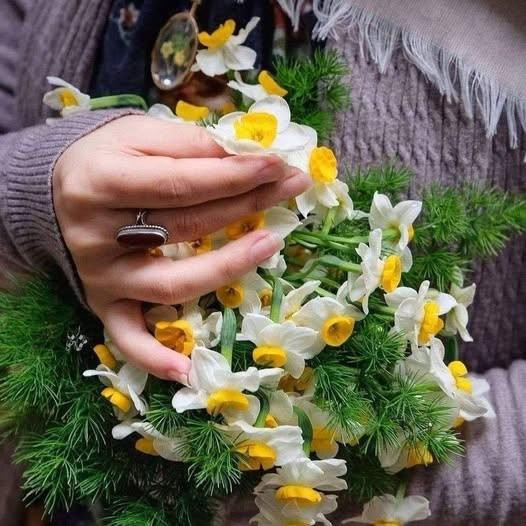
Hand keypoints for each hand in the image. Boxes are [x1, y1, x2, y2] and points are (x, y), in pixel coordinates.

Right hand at [53, 115, 309, 382]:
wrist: (51, 192)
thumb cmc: (105, 159)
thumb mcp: (138, 135)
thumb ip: (190, 145)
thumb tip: (247, 158)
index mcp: (102, 180)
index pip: (183, 183)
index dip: (234, 176)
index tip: (279, 166)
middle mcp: (97, 234)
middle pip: (186, 227)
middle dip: (246, 206)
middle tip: (291, 188)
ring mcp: (101, 275)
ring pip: (171, 284)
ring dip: (225, 269)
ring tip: (270, 245)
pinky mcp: (102, 303)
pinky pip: (126, 338)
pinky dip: (153, 357)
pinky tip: (187, 370)